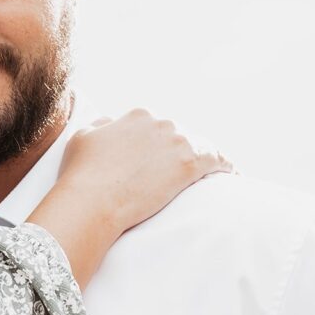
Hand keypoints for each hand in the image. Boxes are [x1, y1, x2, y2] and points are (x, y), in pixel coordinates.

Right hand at [60, 109, 231, 233]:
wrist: (93, 199)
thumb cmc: (82, 173)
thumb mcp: (82, 137)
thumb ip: (101, 126)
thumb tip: (109, 122)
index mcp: (138, 115)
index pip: (159, 126)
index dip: (162, 144)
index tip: (163, 158)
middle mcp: (161, 123)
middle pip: (182, 135)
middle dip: (183, 151)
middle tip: (182, 172)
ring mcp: (178, 142)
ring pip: (203, 146)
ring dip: (208, 158)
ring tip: (214, 174)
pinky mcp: (190, 164)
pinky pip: (219, 161)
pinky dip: (227, 167)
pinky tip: (232, 176)